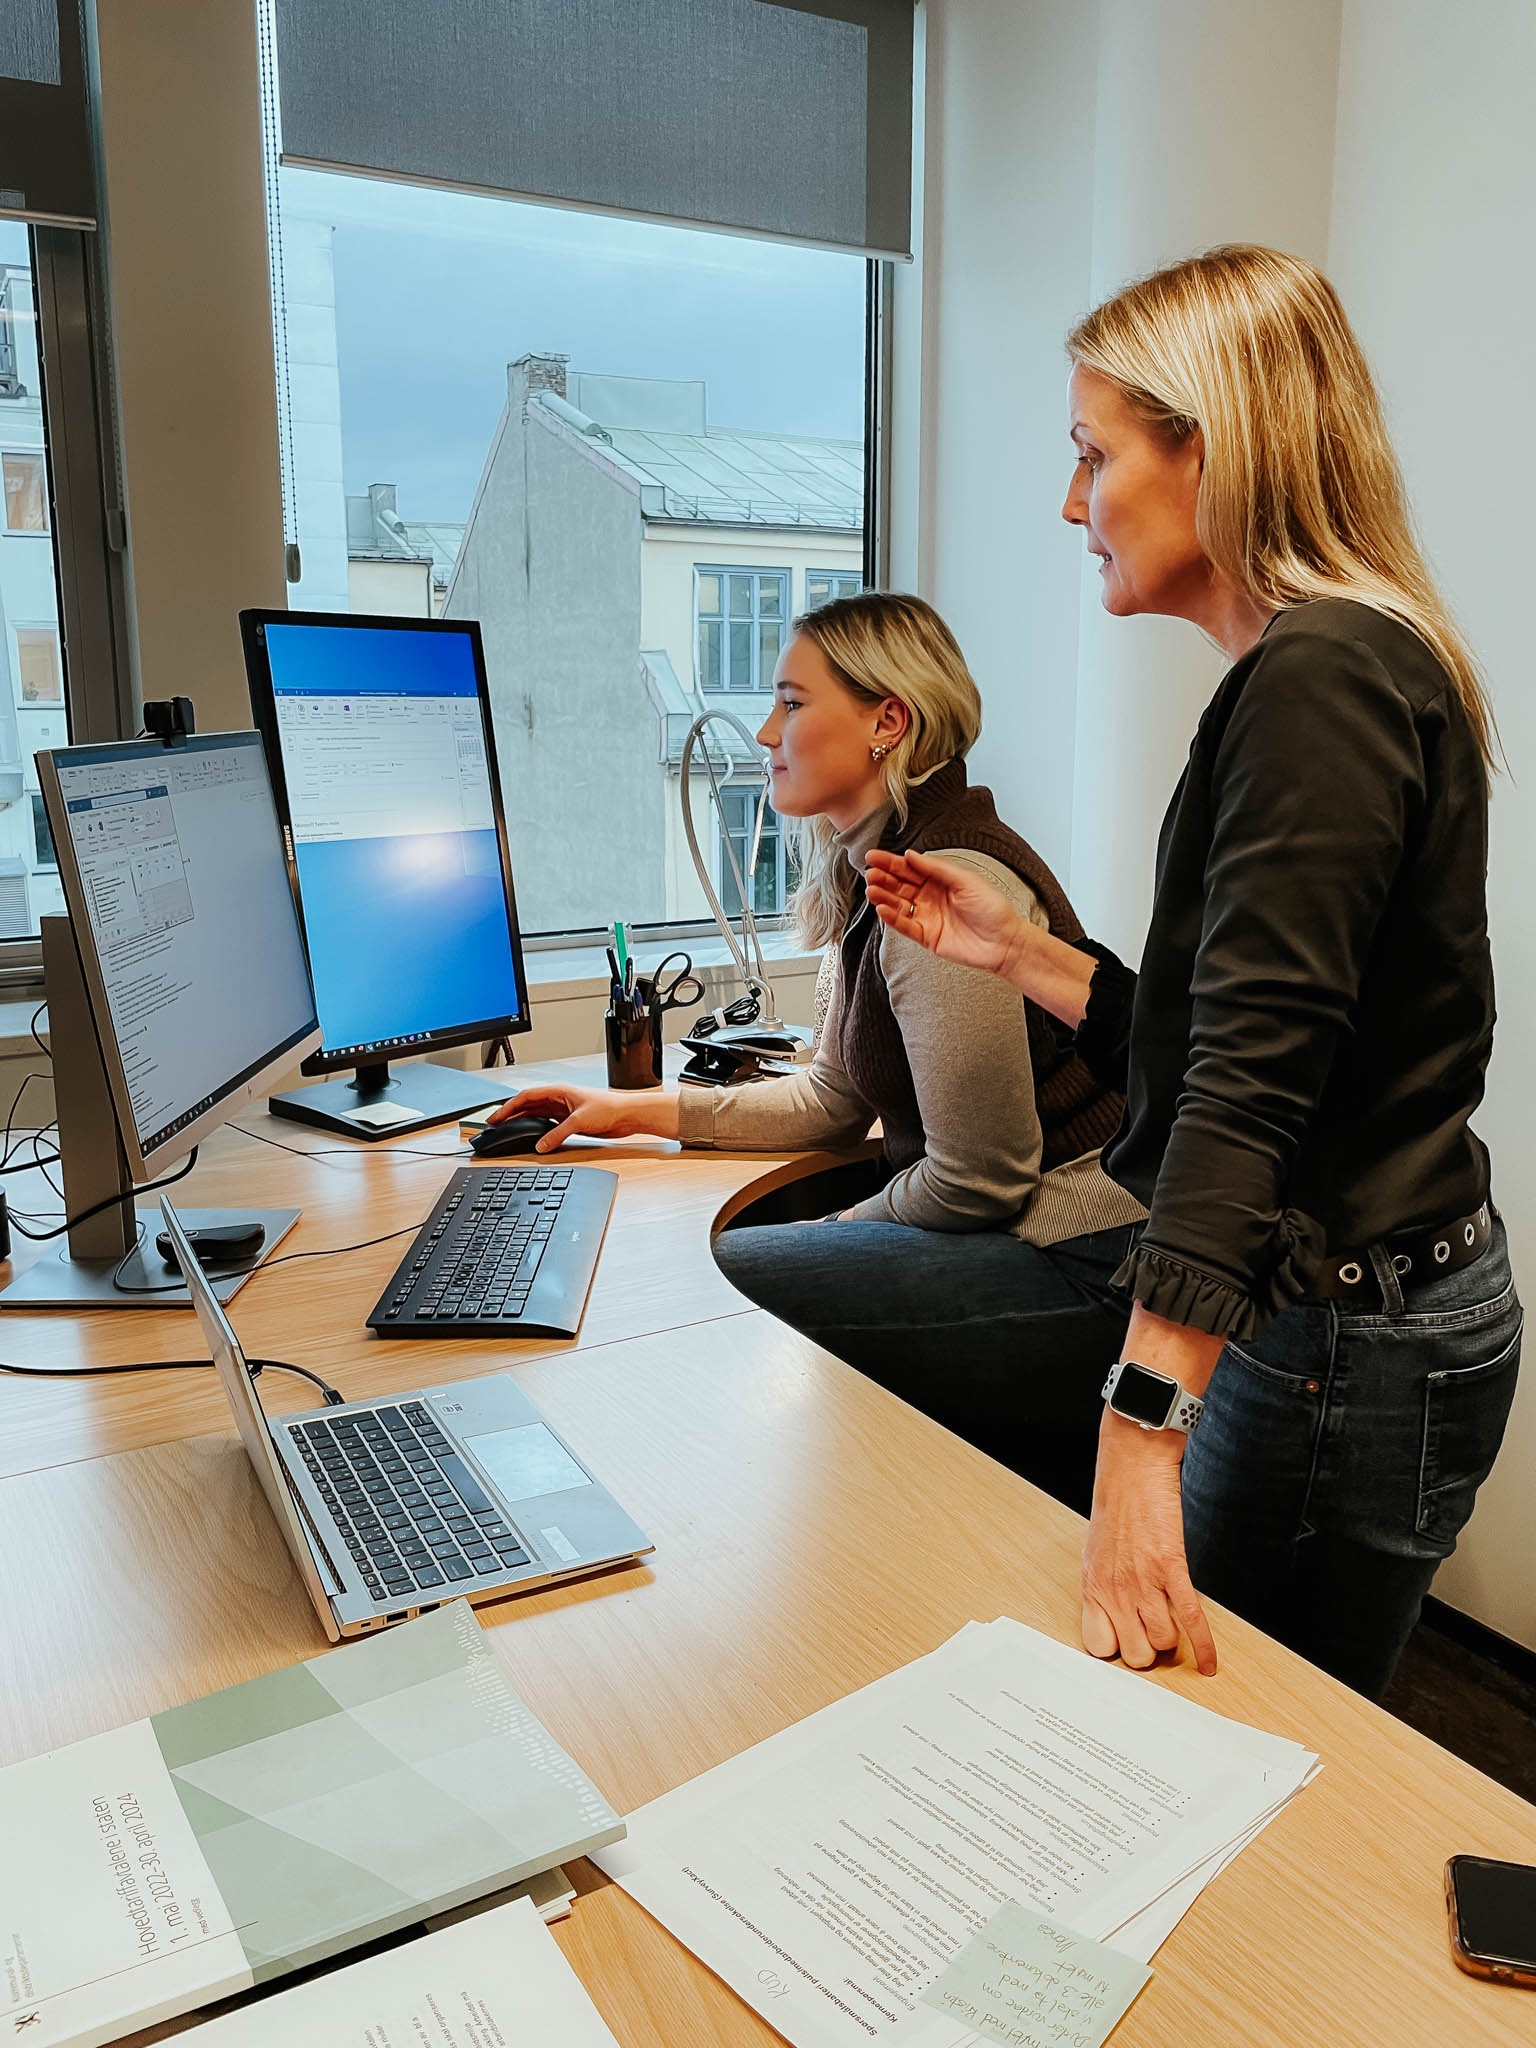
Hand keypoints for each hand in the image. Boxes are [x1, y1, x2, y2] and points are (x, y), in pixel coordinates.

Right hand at [486, 1085, 679, 1151]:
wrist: (628, 1116)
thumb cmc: (609, 1108)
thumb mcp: (579, 1122)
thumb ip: (558, 1134)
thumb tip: (541, 1146)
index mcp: (558, 1091)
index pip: (526, 1096)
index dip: (508, 1106)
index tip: (496, 1117)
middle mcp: (559, 1098)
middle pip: (528, 1105)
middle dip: (511, 1114)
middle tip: (496, 1125)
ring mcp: (564, 1110)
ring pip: (536, 1115)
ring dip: (523, 1121)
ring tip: (508, 1131)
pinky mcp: (570, 1120)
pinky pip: (548, 1124)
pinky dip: (537, 1130)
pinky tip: (531, 1136)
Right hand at [864, 848, 1095, 1026]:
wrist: (1005, 941)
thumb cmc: (992, 908)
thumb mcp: (965, 881)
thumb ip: (936, 868)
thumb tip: (910, 855)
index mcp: (939, 881)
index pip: (909, 869)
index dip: (890, 863)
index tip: (873, 857)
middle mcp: (930, 898)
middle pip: (900, 886)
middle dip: (883, 878)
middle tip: (870, 873)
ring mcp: (927, 917)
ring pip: (898, 905)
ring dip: (884, 897)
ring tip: (872, 890)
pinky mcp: (926, 937)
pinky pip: (905, 926)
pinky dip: (892, 918)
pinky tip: (881, 909)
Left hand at [1080, 1408, 1218, 1676]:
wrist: (1133, 1467)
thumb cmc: (1115, 1506)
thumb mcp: (1096, 1553)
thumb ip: (1104, 1588)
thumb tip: (1114, 1618)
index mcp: (1093, 1587)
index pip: (1100, 1648)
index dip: (1117, 1649)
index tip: (1126, 1642)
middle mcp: (1115, 1590)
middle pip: (1136, 1654)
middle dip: (1148, 1648)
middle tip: (1153, 1631)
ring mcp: (1144, 1581)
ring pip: (1164, 1642)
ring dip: (1172, 1637)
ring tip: (1171, 1618)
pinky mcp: (1172, 1568)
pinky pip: (1191, 1619)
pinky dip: (1203, 1645)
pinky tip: (1209, 1662)